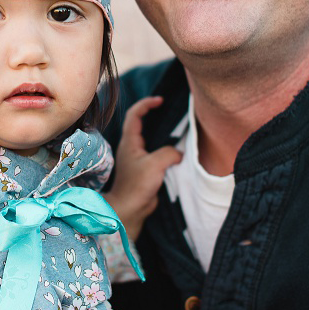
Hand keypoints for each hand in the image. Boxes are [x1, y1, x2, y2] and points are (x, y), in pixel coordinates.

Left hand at [104, 96, 181, 241]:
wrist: (129, 209)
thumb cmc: (136, 186)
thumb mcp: (155, 165)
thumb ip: (169, 153)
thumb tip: (178, 153)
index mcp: (130, 142)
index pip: (135, 115)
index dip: (146, 104)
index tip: (160, 100)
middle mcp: (132, 148)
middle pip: (140, 123)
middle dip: (152, 113)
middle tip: (167, 108)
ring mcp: (138, 158)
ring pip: (149, 139)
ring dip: (160, 132)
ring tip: (174, 128)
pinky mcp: (145, 170)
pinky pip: (156, 153)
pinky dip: (165, 148)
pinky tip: (176, 151)